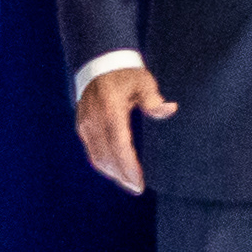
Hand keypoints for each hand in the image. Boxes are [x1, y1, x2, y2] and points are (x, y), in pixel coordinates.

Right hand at [73, 61, 172, 193]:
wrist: (98, 63)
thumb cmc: (124, 74)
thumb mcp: (142, 81)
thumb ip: (153, 99)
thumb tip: (169, 109)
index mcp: (110, 109)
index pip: (118, 144)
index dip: (128, 166)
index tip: (138, 181)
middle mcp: (94, 120)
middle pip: (106, 156)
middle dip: (121, 175)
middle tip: (137, 188)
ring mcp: (85, 124)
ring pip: (97, 156)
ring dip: (112, 172)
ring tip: (128, 183)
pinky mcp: (82, 126)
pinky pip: (92, 150)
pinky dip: (103, 164)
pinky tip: (116, 171)